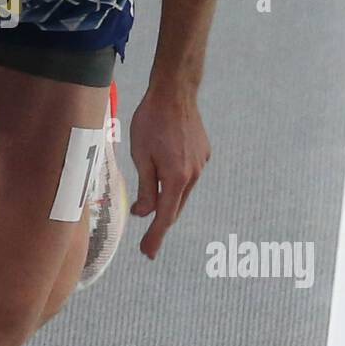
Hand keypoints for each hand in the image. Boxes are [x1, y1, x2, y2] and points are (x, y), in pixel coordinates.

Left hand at [129, 82, 210, 259]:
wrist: (174, 93)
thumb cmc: (151, 122)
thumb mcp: (140, 156)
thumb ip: (146, 187)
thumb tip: (144, 213)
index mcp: (176, 178)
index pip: (164, 216)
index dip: (155, 237)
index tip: (147, 253)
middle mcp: (193, 174)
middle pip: (175, 207)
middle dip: (161, 224)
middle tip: (147, 241)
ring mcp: (201, 163)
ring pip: (182, 192)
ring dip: (168, 201)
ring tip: (150, 207)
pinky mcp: (204, 153)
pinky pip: (187, 175)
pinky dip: (176, 182)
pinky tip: (164, 174)